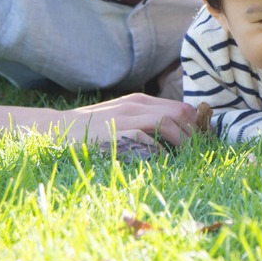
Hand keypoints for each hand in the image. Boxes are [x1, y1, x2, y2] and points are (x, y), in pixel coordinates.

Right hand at [61, 93, 198, 146]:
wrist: (59, 128)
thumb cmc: (93, 126)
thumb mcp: (122, 115)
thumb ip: (145, 117)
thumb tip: (176, 131)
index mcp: (140, 101)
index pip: (180, 106)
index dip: (196, 123)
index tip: (203, 139)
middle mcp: (136, 106)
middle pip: (179, 112)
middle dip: (194, 132)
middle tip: (199, 150)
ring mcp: (126, 118)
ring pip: (167, 122)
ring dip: (182, 140)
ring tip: (186, 155)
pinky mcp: (117, 134)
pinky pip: (146, 140)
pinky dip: (159, 151)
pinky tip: (163, 160)